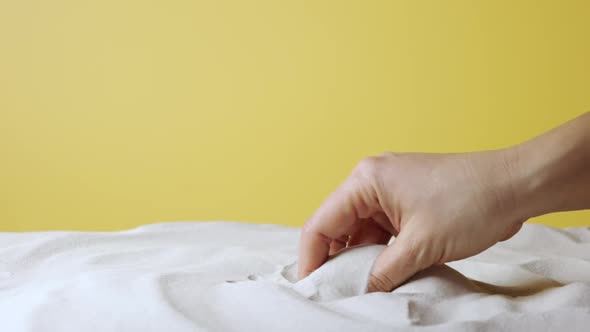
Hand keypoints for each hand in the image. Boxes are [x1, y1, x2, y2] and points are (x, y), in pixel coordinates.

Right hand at [298, 149, 525, 291]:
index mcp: (366, 181)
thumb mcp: (421, 245)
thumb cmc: (471, 202)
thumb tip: (362, 293)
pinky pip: (380, 229)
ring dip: (359, 257)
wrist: (514, 185)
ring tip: (360, 286)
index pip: (322, 223)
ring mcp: (389, 189)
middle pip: (337, 226)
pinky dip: (378, 250)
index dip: (312, 258)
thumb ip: (384, 272)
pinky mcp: (406, 200)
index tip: (311, 288)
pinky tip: (381, 272)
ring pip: (359, 229)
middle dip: (335, 260)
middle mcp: (371, 180)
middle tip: (336, 292)